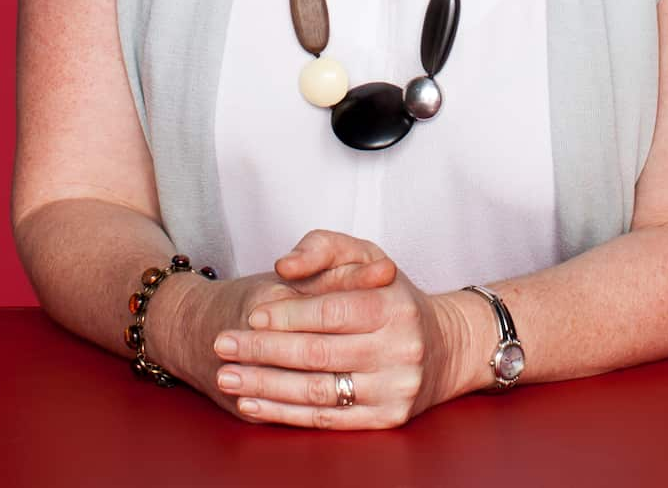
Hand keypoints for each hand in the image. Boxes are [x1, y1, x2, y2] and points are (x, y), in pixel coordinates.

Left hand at [210, 228, 460, 428]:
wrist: (444, 347)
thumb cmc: (391, 293)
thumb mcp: (366, 255)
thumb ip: (322, 248)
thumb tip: (285, 266)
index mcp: (394, 305)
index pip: (333, 311)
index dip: (289, 315)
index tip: (251, 316)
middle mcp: (400, 349)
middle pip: (319, 354)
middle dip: (264, 351)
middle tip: (223, 346)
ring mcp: (395, 389)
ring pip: (319, 391)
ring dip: (266, 387)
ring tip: (228, 377)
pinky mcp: (387, 419)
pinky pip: (327, 420)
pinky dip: (285, 413)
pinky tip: (253, 405)